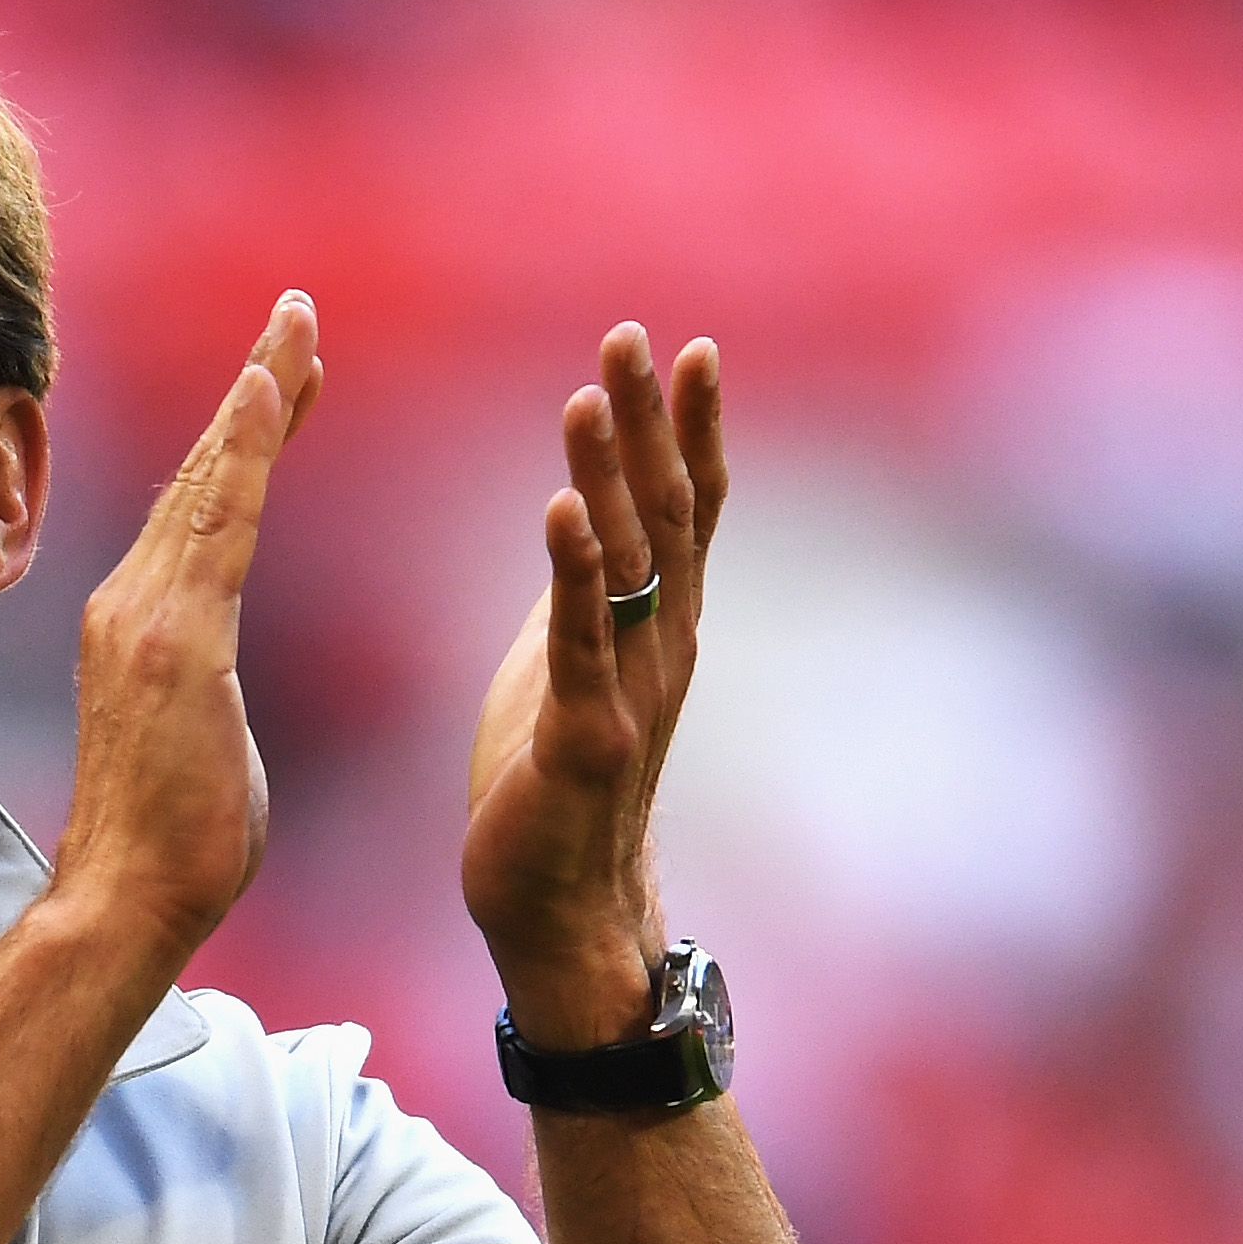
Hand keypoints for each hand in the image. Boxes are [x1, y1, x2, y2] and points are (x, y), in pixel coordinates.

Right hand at [49, 291, 324, 973]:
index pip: (201, 510)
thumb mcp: (200, 742)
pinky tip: (270, 387)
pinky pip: (219, 521)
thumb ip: (208, 693)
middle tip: (297, 310)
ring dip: (257, 393)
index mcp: (140, 626)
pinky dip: (244, 447)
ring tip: (298, 322)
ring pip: (209, 480)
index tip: (284, 375)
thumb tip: (215, 699)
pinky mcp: (174, 639)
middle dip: (254, 387)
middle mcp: (130, 604)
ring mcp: (144, 617)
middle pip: (202, 475)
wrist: (123, 905)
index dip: (241, 436)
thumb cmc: (171, 849)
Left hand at [462, 324, 725, 1048]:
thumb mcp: (570, 662)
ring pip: (629, 563)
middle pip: (666, 512)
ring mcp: (631, 689)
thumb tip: (587, 514)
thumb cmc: (554, 781)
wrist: (558, 906)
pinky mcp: (584, 736)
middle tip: (633, 337)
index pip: (685, 505)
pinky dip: (573, 572)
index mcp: (657, 624)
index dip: (688, 425)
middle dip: (649, 421)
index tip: (685, 346)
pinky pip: (581, 640)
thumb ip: (587, 591)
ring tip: (586, 397)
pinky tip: (561, 510)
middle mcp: (662, 645)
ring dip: (608, 474)